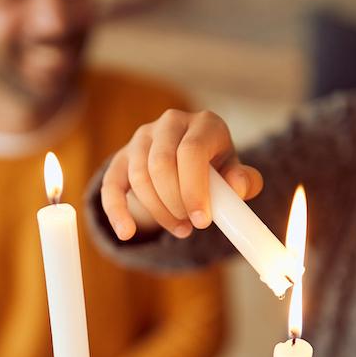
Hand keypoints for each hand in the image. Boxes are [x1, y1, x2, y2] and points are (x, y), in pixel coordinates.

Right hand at [102, 109, 263, 240]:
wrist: (189, 162)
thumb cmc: (215, 169)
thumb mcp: (234, 173)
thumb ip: (244, 181)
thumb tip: (237, 185)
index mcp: (204, 123)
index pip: (192, 151)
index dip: (194, 189)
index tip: (202, 221)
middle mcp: (170, 123)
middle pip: (161, 164)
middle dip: (175, 203)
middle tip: (190, 226)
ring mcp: (142, 138)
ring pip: (140, 178)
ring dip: (158, 212)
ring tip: (180, 228)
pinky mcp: (121, 157)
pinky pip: (111, 185)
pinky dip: (117, 212)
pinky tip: (126, 233)